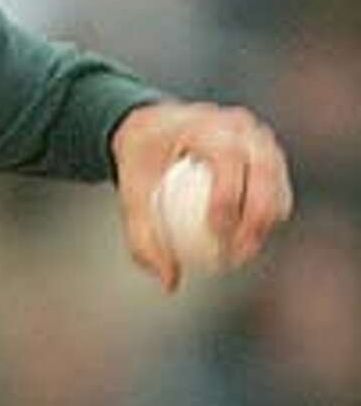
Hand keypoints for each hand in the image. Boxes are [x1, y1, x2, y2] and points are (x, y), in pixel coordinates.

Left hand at [111, 102, 293, 292]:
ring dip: (265, 222)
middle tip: (238, 254)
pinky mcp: (267, 154)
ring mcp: (259, 138)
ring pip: (276, 184)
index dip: (228, 198)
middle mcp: (240, 126)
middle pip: (263, 172)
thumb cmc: (140, 159)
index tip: (217, 234)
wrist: (153, 127)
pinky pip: (276, 189)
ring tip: (242, 253)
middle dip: (256, 218)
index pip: (227, 158)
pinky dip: (267, 215)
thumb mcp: (130, 191)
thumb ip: (143, 235)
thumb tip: (169, 282)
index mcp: (206, 124)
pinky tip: (247, 242)